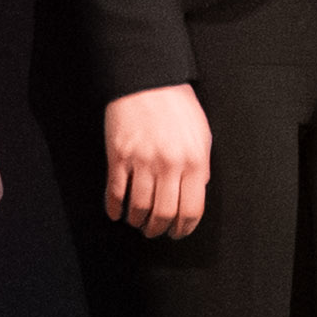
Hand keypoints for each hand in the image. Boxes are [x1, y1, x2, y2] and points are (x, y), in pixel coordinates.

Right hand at [101, 84, 212, 236]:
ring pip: (138, 207)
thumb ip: (201, 166)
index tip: (178, 233)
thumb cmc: (177, 107)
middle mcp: (169, 165)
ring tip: (138, 222)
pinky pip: (115, 192)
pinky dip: (115, 208)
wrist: (148, 83)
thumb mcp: (202, 135)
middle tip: (155, 231)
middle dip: (159, 229)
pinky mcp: (119, 157)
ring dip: (137, 221)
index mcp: (194, 161)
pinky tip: (117, 213)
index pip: (191, 208)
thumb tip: (197, 191)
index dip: (184, 227)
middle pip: (163, 213)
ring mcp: (142, 162)